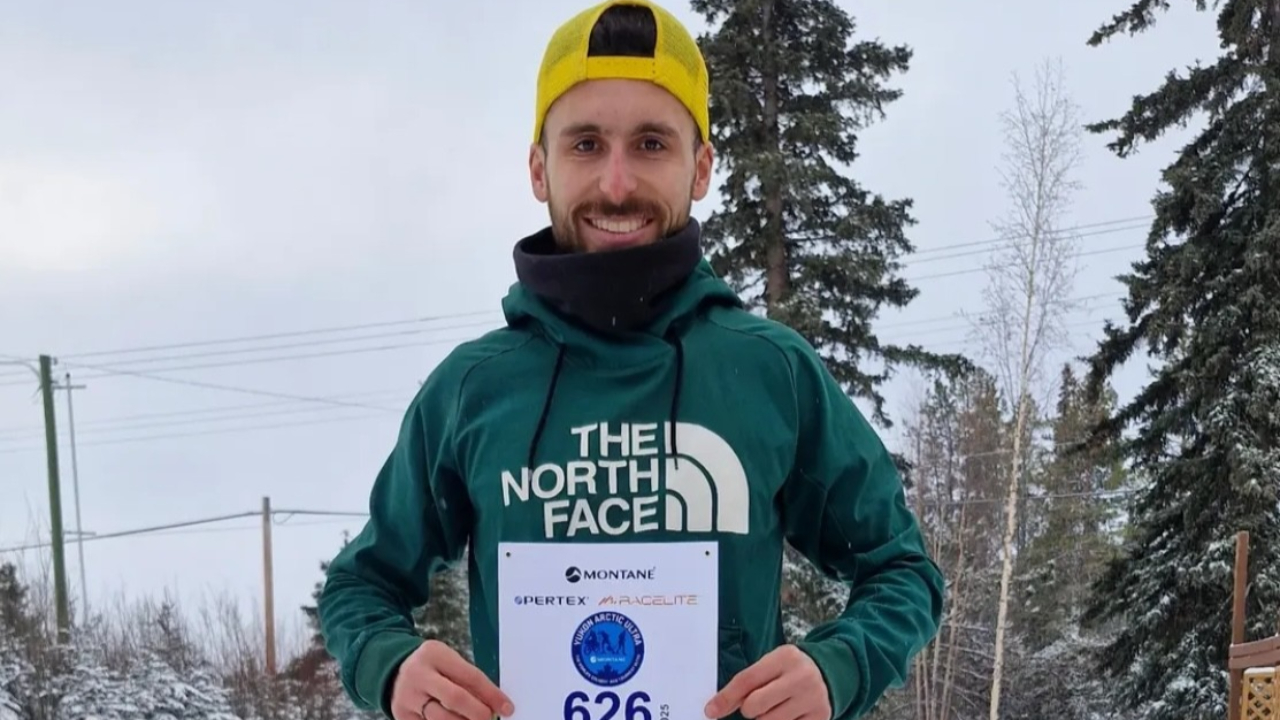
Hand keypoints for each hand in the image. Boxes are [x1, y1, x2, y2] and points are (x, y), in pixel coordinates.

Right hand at [390, 639, 514, 719]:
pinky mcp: (401, 716)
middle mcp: (419, 675)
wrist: (393, 670)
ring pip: (441, 719)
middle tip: (490, 719)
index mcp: (435, 654)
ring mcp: (408, 697)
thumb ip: (468, 680)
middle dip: (478, 712)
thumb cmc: (432, 667)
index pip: (470, 676)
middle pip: (455, 698)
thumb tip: (495, 704)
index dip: (492, 694)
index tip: (507, 708)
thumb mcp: (448, 662)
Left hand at [703, 644, 830, 719]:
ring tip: (775, 707)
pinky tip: (788, 714)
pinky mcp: (820, 718)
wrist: (828, 674)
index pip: (747, 679)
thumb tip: (717, 708)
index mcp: (785, 657)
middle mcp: (801, 677)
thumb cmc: (788, 671)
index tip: (711, 710)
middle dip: (748, 709)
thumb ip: (747, 682)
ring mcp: (813, 699)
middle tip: (756, 704)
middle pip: (755, 706)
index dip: (726, 697)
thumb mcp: (770, 666)